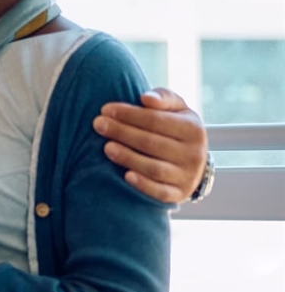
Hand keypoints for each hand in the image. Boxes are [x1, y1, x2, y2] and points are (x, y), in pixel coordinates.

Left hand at [94, 88, 208, 203]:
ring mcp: (187, 176)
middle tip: (98, 124)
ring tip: (106, 147)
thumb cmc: (175, 129)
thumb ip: (163, 98)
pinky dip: (143, 185)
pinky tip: (126, 176)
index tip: (105, 109)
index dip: (129, 114)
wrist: (191, 162)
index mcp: (194, 129)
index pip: (156, 120)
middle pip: (151, 143)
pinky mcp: (178, 194)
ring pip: (154, 168)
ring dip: (128, 157)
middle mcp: (194, 153)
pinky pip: (160, 192)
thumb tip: (145, 98)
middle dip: (122, 132)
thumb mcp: (177, 110)